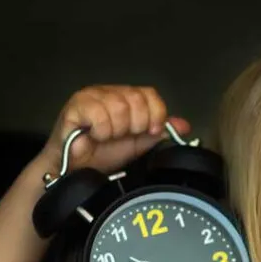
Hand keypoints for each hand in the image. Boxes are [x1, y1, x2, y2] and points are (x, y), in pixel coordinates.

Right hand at [40, 85, 190, 173]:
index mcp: (126, 97)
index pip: (150, 93)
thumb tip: (184, 126)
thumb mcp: (138, 144)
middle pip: (136, 99)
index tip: (150, 132)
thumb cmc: (103, 154)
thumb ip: (159, 132)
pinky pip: (99, 113)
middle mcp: (110, 91)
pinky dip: (101, 130)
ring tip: (105, 137)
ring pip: (119, 106)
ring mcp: (92, 95)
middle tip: (121, 136)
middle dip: (134, 125)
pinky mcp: (76, 104)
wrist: (76, 169)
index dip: (155, 113)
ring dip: (116, 130)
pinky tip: (94, 136)